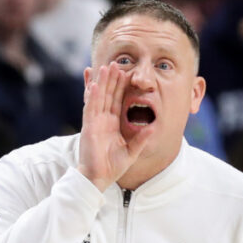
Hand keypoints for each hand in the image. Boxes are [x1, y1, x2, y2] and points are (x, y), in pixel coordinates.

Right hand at [79, 63, 152, 190]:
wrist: (98, 179)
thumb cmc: (112, 167)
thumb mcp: (131, 151)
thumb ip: (141, 139)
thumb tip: (154, 128)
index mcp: (112, 124)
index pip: (116, 101)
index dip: (120, 87)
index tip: (125, 73)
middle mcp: (102, 120)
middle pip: (107, 95)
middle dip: (110, 80)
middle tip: (115, 63)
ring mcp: (94, 123)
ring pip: (98, 98)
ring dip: (101, 83)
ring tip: (104, 67)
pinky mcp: (88, 128)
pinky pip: (90, 109)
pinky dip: (91, 96)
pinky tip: (93, 84)